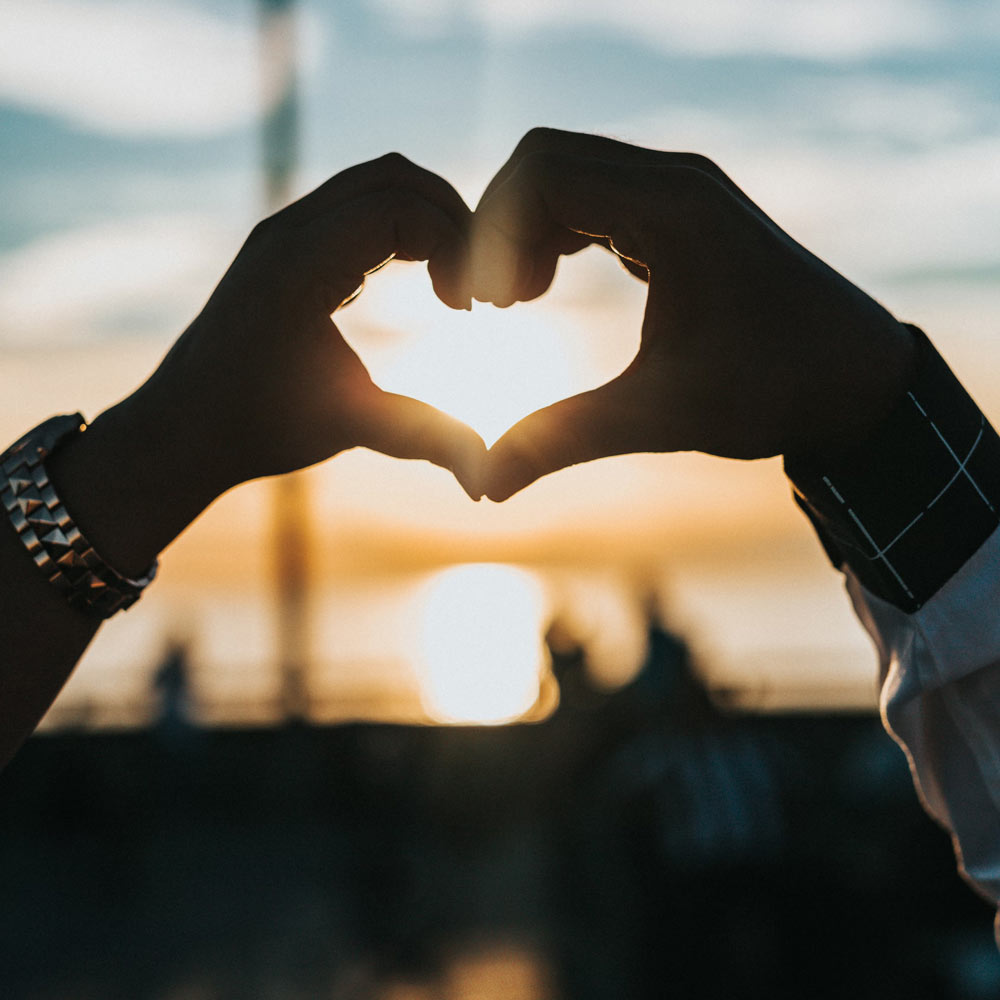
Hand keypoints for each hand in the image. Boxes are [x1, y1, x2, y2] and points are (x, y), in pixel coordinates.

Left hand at [135, 152, 484, 500]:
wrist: (182, 428)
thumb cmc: (257, 428)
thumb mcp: (347, 429)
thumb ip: (422, 437)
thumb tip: (486, 473)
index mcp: (299, 265)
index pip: (401, 208)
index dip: (454, 246)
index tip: (469, 308)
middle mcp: (287, 232)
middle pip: (394, 177)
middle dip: (451, 220)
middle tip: (475, 284)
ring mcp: (283, 232)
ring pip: (375, 183)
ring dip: (427, 219)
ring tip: (453, 282)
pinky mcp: (286, 244)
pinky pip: (355, 206)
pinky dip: (401, 228)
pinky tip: (418, 282)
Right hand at [465, 128, 915, 500]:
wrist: (856, 380)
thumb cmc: (771, 391)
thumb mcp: (660, 415)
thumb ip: (564, 439)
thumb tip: (485, 486)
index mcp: (672, 211)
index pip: (542, 174)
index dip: (493, 234)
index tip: (489, 307)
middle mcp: (676, 182)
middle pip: (546, 161)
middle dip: (500, 227)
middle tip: (494, 305)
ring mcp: (682, 191)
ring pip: (569, 174)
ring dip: (527, 230)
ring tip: (517, 301)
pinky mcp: (684, 213)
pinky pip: (596, 196)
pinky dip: (557, 232)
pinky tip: (548, 288)